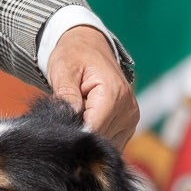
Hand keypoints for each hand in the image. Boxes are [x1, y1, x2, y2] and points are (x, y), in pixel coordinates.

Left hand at [47, 25, 136, 145]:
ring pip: (104, 143)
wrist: (90, 47)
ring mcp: (131, 118)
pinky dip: (96, 134)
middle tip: (66, 114)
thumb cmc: (75, 56)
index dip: (73, 132)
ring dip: (88, 134)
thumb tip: (68, 120)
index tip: (59, 126)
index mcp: (113, 94)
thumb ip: (66, 95)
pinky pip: (110, 141)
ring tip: (78, 112)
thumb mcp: (63, 70)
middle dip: (79, 132)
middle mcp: (128, 109)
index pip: (92, 130)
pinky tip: (87, 118)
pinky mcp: (129, 125)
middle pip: (98, 139)